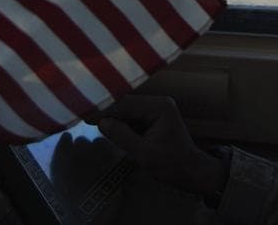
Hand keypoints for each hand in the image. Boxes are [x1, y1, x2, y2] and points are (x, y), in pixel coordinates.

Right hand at [96, 95, 226, 199]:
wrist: (192, 173)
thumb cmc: (172, 165)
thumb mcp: (144, 154)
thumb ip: (122, 136)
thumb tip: (102, 122)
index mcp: (159, 107)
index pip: (126, 104)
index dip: (105, 109)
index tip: (85, 113)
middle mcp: (158, 103)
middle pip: (126, 104)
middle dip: (107, 112)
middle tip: (84, 116)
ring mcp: (157, 110)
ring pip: (128, 111)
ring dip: (113, 118)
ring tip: (90, 120)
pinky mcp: (154, 119)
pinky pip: (133, 118)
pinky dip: (121, 124)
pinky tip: (107, 128)